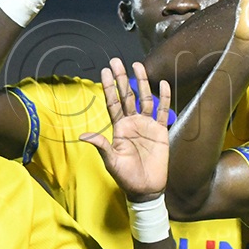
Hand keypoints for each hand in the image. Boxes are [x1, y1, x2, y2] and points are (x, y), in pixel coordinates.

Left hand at [81, 59, 170, 200]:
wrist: (146, 187)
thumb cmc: (126, 176)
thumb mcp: (111, 161)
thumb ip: (102, 145)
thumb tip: (84, 135)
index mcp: (119, 128)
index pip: (113, 103)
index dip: (109, 87)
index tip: (105, 71)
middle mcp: (132, 123)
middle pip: (127, 96)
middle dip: (122, 78)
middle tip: (118, 61)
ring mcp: (147, 125)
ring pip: (145, 99)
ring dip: (142, 82)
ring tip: (139, 66)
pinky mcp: (161, 131)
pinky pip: (163, 111)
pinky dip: (164, 98)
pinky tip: (163, 84)